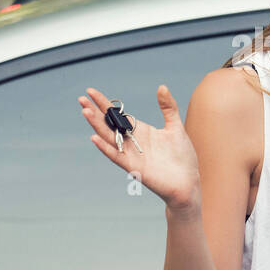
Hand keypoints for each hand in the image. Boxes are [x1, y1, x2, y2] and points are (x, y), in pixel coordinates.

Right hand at [79, 85, 199, 209]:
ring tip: (85, 111)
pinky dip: (105, 148)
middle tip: (81, 99)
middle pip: (108, 124)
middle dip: (94, 112)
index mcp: (139, 131)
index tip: (90, 91)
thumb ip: (168, 107)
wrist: (188, 182)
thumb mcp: (175, 127)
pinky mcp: (133, 168)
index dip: (104, 103)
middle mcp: (131, 142)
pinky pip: (116, 156)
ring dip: (96, 125)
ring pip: (108, 138)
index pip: (117, 114)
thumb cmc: (182, 157)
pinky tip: (94, 138)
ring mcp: (130, 154)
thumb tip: (162, 87)